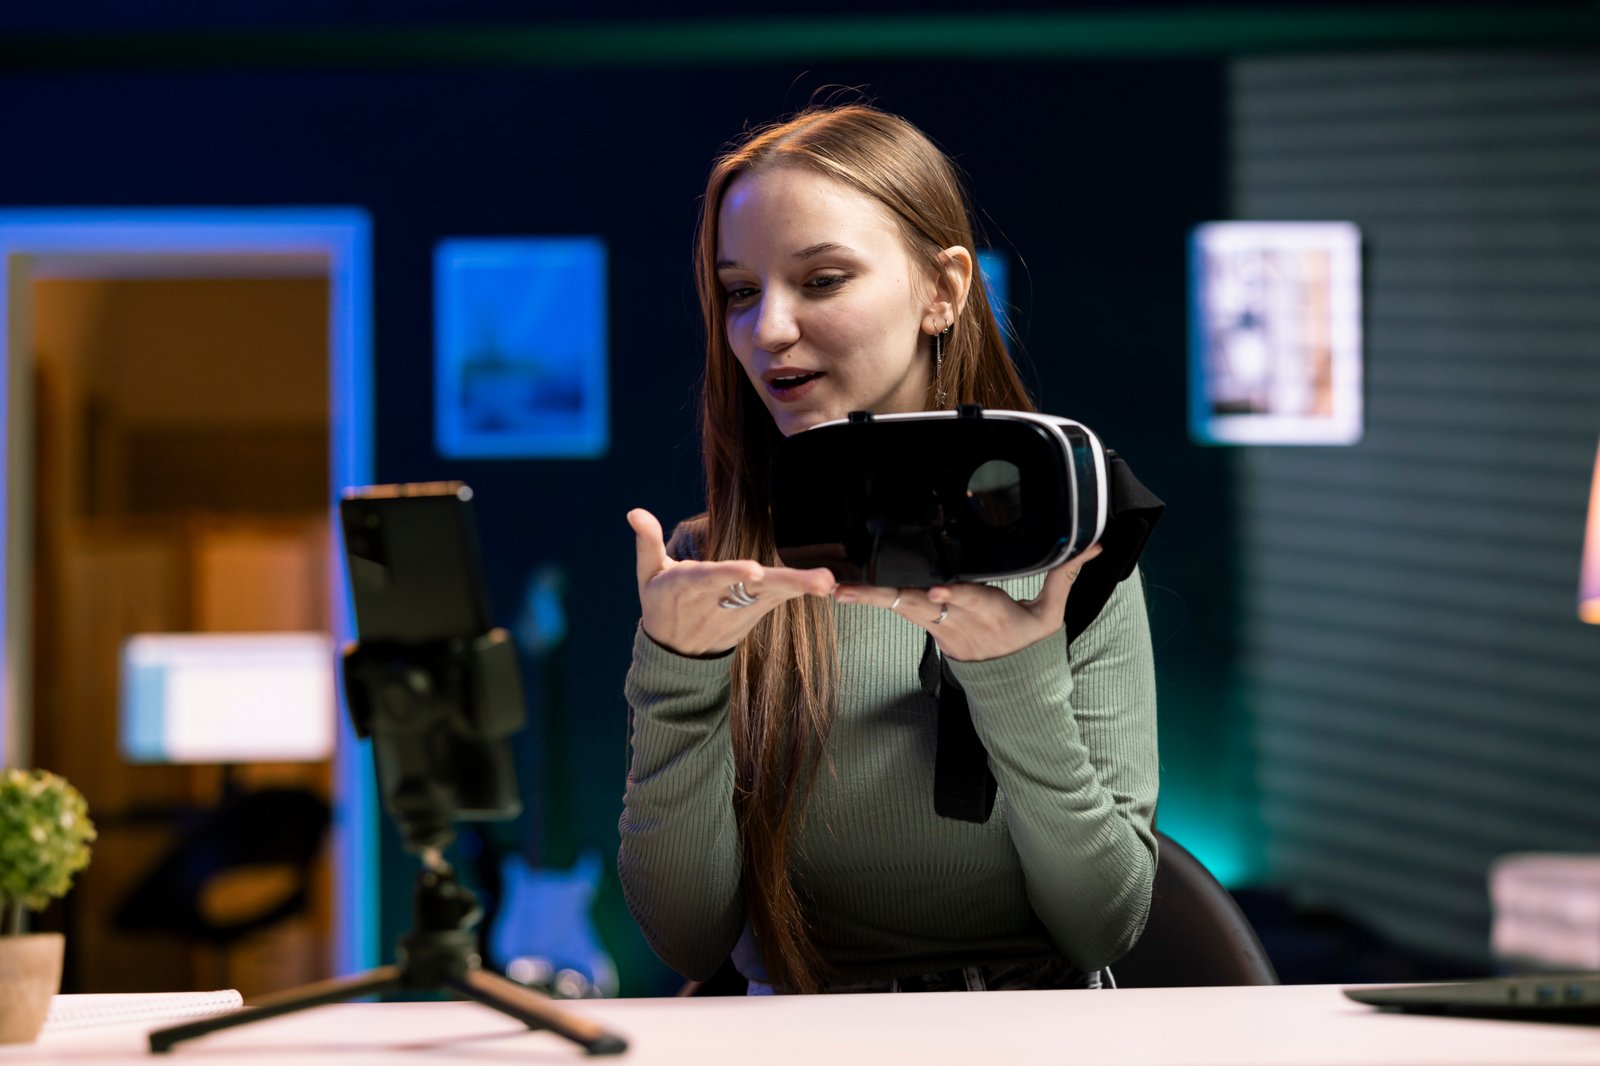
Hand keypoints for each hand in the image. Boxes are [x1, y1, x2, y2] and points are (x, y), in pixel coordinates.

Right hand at [628, 508, 837, 656]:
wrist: (674, 655)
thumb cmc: (660, 605)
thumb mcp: (646, 575)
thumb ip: (647, 541)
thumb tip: (635, 511)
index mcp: (688, 586)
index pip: (712, 578)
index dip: (732, 573)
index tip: (754, 570)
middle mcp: (718, 600)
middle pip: (755, 589)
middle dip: (787, 583)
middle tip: (820, 580)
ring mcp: (739, 610)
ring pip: (773, 596)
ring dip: (801, 587)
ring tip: (828, 582)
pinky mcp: (753, 614)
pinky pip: (780, 600)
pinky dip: (801, 591)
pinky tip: (827, 584)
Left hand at [832, 543, 1104, 661]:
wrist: (1009, 686)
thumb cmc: (1029, 642)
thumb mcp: (1052, 614)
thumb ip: (1065, 574)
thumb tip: (1092, 542)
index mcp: (989, 613)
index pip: (969, 600)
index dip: (954, 596)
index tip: (938, 592)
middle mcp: (956, 620)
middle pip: (918, 605)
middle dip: (886, 596)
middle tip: (851, 590)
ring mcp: (936, 625)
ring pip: (899, 608)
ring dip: (868, 598)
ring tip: (836, 589)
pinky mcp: (925, 626)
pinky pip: (895, 609)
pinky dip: (871, 599)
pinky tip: (844, 591)